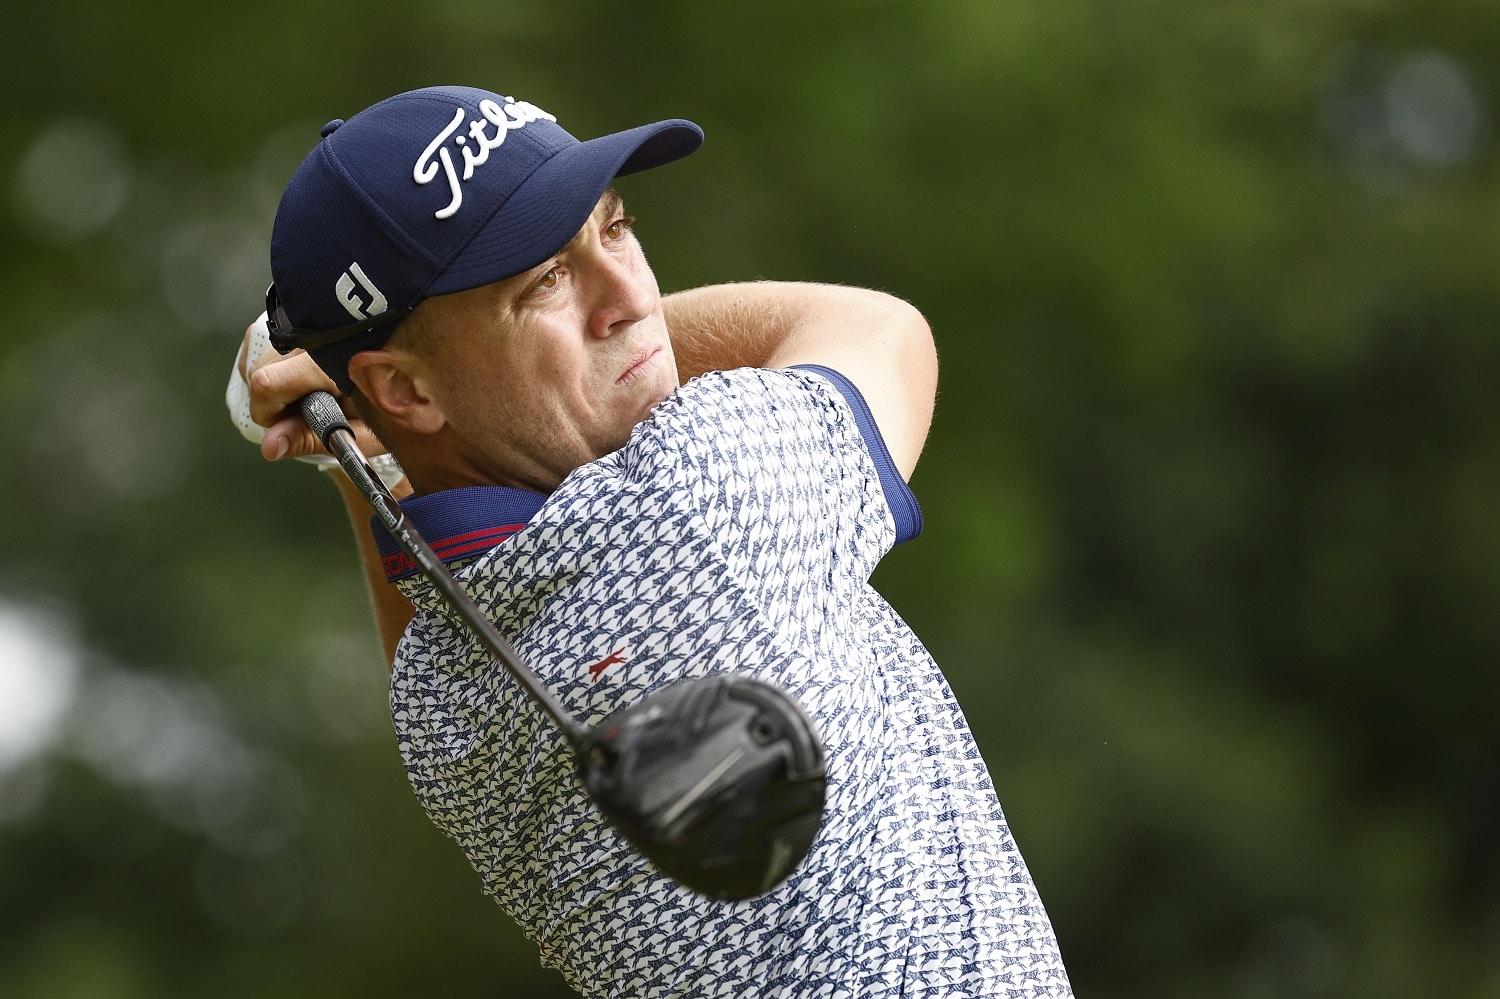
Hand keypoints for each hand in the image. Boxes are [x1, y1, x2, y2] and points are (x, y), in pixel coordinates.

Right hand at [230, 315, 389, 462]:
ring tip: (315, 396)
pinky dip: (276, 372)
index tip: (293, 427)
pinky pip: (261, 349)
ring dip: (275, 387)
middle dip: (274, 403)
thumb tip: (270, 446)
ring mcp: (302, 321)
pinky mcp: (291, 317)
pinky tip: (305, 381)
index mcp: (333, 359)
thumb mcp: (356, 434)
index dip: (271, 415)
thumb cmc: (383, 409)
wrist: (403, 379)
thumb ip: (310, 439)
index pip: (269, 383)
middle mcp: (314, 333)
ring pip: (257, 361)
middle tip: (311, 413)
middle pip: (260, 372)